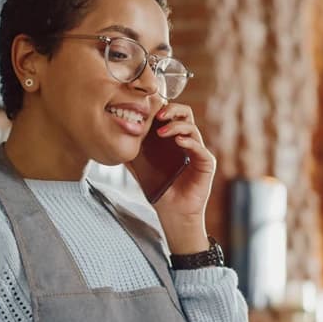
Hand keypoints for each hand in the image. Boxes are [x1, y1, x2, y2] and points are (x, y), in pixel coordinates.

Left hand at [126, 103, 215, 252]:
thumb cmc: (160, 191)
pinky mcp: (207, 164)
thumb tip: (115, 141)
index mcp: (174, 140)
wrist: (173, 213)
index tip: (147, 111)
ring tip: (161, 132)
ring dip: (176, 126)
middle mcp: (188, 143)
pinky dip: (189, 142)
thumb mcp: (141, 169)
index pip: (172, 115)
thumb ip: (132, 155)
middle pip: (186, 115)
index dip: (162, 108)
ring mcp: (198, 152)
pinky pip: (200, 148)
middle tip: (157, 116)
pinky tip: (178, 142)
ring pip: (192, 128)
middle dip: (172, 110)